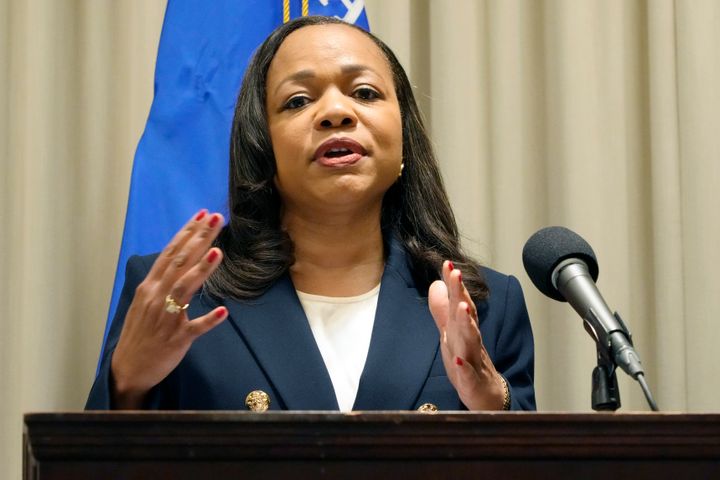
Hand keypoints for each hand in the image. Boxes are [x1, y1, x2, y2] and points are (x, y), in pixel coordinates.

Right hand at [110, 210, 227, 407]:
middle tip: (216, 219)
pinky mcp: (177, 339)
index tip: (203, 214)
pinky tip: (223, 311)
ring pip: (185, 289)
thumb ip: (164, 280)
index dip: (187, 233)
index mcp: (150, 287)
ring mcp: (166, 318)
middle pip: (180, 263)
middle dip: (199, 239)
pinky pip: (194, 328)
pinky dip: (208, 319)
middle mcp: (157, 298)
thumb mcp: (147, 300)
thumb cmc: (142, 332)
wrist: (128, 369)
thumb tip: (182, 258)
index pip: (171, 253)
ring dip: (201, 270)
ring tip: (218, 252)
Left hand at [428, 261, 505, 409]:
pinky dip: (463, 367)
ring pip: (471, 340)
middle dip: (461, 294)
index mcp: (463, 329)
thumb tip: (436, 284)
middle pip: (466, 315)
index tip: (447, 263)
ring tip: (462, 308)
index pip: (460, 302)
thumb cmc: (468, 363)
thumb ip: (443, 311)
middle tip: (456, 274)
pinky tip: (457, 360)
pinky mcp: (472, 382)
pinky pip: (468, 374)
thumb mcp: (451, 335)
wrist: (486, 397)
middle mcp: (470, 340)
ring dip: (467, 324)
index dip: (454, 283)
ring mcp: (473, 361)